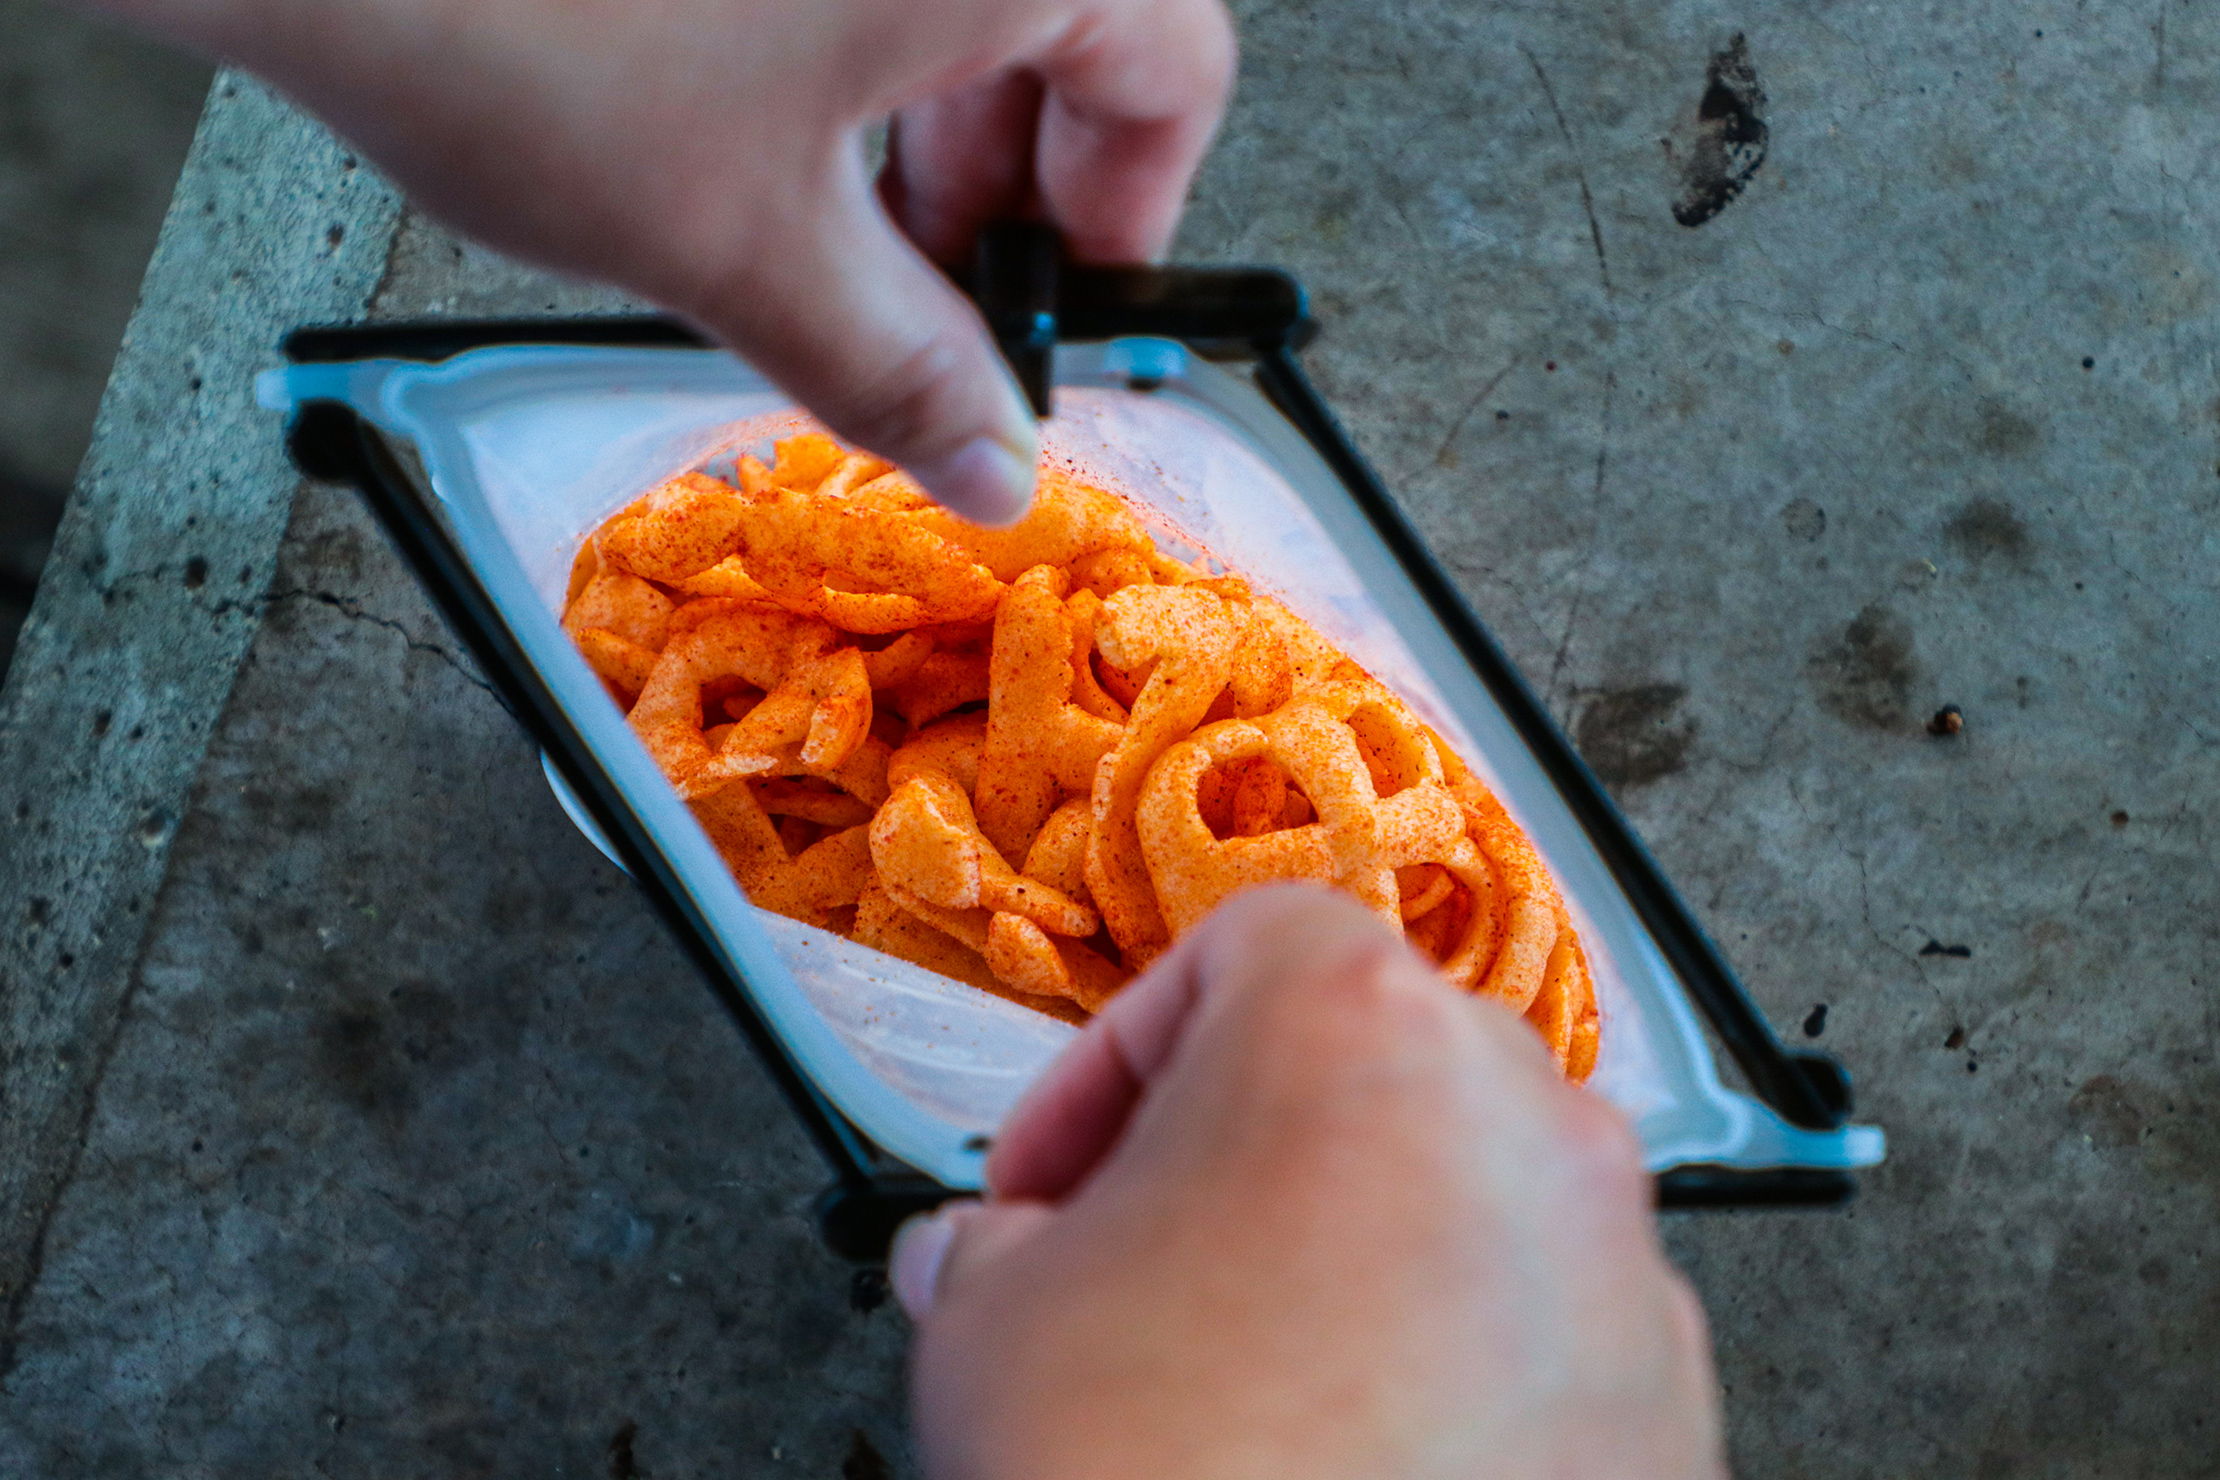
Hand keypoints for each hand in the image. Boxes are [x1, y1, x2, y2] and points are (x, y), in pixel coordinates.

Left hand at [93, 0, 1235, 521]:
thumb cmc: (519, 24)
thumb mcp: (748, 245)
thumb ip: (900, 369)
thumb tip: (992, 459)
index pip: (1175, 73)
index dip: (1125, 222)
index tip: (1050, 314)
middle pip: (1074, 24)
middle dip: (1004, 188)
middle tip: (932, 307)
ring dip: (915, 130)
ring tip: (826, 241)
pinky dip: (835, 60)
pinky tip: (756, 143)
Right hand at [894, 885, 1724, 1479]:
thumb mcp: (989, 1321)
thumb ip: (982, 1247)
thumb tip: (981, 1259)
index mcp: (1352, 1028)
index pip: (1237, 952)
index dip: (1115, 1060)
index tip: (1059, 1165)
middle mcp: (1518, 1117)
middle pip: (1363, 1066)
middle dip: (1238, 1152)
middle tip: (1141, 1252)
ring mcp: (1612, 1263)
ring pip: (1463, 1198)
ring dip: (1351, 1252)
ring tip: (1244, 1370)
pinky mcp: (1664, 1405)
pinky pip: (1538, 1334)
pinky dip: (1452, 1363)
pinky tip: (1353, 1450)